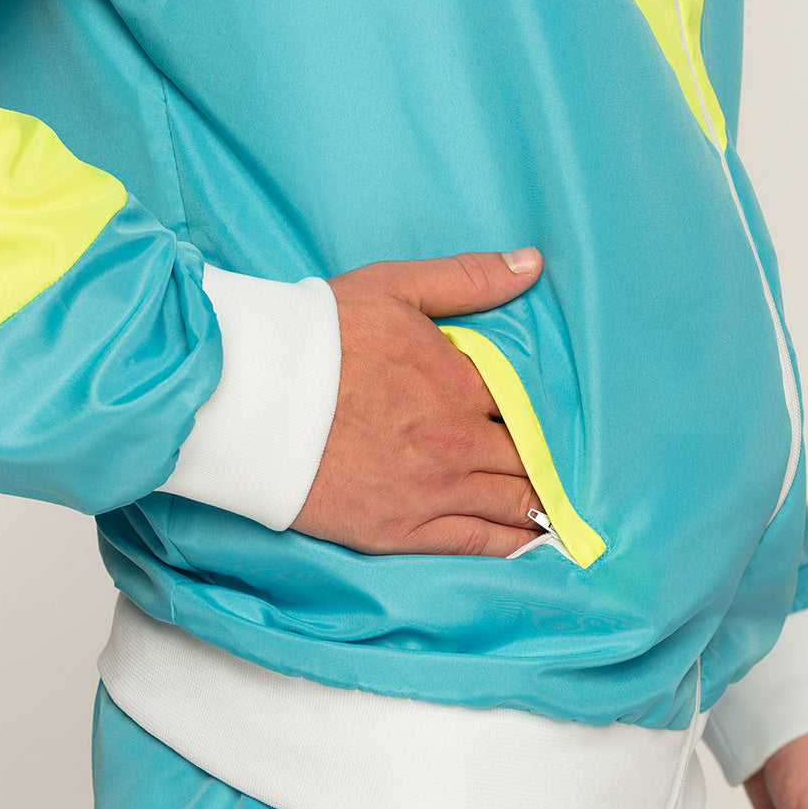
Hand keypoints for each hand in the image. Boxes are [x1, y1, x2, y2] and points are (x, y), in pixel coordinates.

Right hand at [292, 247, 544, 555]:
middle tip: (556, 471)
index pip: (525, 407)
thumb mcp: (394, 288)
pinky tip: (532, 542)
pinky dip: (512, 544)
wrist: (246, 395)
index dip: (538, 418)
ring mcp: (431, 490)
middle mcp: (456, 441)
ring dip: (540, 506)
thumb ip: (467, 279)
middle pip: (525, 459)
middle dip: (542, 464)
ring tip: (560, 512)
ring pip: (511, 503)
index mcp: (460, 383)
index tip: (546, 426)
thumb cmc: (315, 336)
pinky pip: (476, 543)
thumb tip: (532, 264)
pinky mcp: (400, 529)